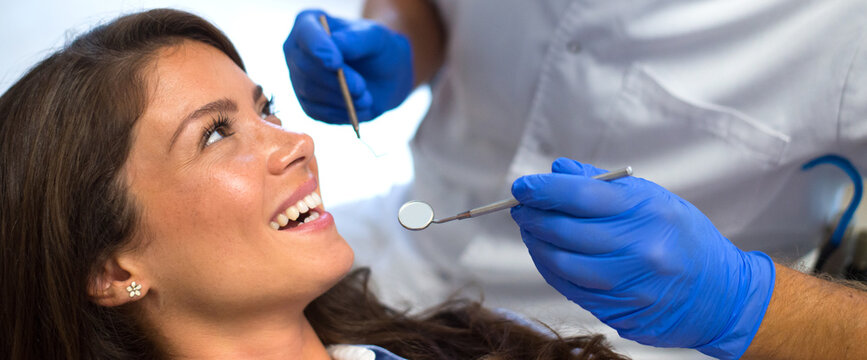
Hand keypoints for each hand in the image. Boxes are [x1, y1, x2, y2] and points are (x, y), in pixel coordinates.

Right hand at [283, 9, 412, 123]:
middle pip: (304, 67)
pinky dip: (339, 113)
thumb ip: (355, 40)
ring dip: (339, 98)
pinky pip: (317, 112)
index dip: (318, 49)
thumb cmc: (377, 49)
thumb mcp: (374, 38)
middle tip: (361, 87)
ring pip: (309, 91)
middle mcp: (297, 50)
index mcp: (309, 23)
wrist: (386, 76)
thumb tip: (335, 44)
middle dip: (334, 80)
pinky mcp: (308, 103)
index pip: (305, 34)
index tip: (336, 63)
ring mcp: (299, 78)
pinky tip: (358, 108)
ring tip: (367, 98)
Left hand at [510, 158, 775, 359]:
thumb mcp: (654, 199)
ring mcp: (628, 284)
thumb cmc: (682, 237)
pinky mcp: (619, 311)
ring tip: (531, 230)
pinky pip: (570, 288)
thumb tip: (558, 170)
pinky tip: (547, 255)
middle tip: (520, 207)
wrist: (722, 295)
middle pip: (565, 230)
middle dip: (534, 216)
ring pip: (561, 263)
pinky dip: (551, 269)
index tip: (522, 186)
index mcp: (646, 212)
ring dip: (537, 244)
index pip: (582, 195)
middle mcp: (638, 249)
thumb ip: (603, 185)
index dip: (544, 190)